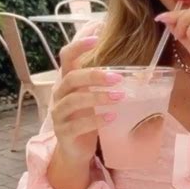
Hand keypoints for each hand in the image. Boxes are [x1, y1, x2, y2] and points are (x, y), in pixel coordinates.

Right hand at [51, 36, 124, 164]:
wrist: (75, 150)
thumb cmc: (87, 118)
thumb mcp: (93, 97)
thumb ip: (102, 82)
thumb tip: (130, 64)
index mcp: (67, 82)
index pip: (65, 57)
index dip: (78, 46)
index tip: (96, 38)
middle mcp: (59, 95)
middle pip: (71, 79)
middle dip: (94, 76)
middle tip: (118, 78)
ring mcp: (59, 114)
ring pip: (74, 101)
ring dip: (98, 97)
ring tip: (119, 97)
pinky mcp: (63, 133)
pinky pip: (77, 125)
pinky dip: (96, 120)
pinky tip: (112, 117)